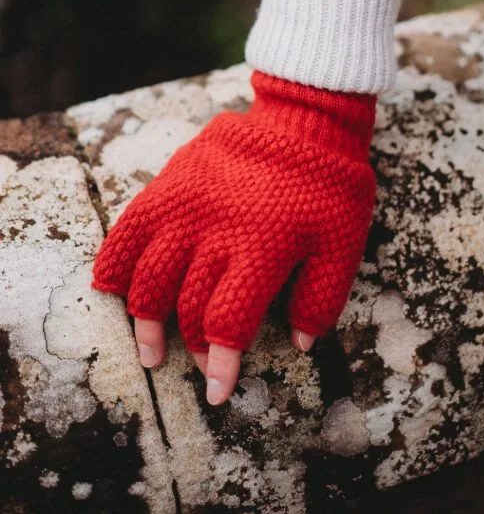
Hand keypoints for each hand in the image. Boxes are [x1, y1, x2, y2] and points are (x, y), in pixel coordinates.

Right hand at [91, 72, 375, 403]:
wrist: (303, 121)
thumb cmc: (329, 185)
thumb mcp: (343, 242)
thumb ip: (321, 297)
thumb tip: (298, 343)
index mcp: (262, 249)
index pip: (229, 322)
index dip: (222, 364)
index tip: (218, 392)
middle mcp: (217, 231)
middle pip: (188, 307)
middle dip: (191, 348)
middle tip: (198, 366)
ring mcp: (188, 206)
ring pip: (150, 276)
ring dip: (145, 320)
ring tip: (149, 349)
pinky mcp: (170, 183)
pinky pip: (128, 228)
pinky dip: (114, 261)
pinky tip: (110, 288)